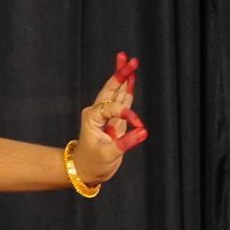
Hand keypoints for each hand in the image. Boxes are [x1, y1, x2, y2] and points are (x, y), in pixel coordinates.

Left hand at [74, 51, 147, 184]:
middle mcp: (98, 112)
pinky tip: (131, 77)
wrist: (86, 169)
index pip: (113, 108)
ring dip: (123, 76)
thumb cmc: (93, 163)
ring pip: (116, 91)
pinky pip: (123, 100)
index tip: (139, 126)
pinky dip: (127, 89)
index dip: (127, 114)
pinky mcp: (114, 119)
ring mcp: (106, 114)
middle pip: (110, 89)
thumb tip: (143, 131)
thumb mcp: (108, 155)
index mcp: (93, 118)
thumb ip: (125, 142)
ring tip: (129, 59)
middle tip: (129, 59)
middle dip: (120, 74)